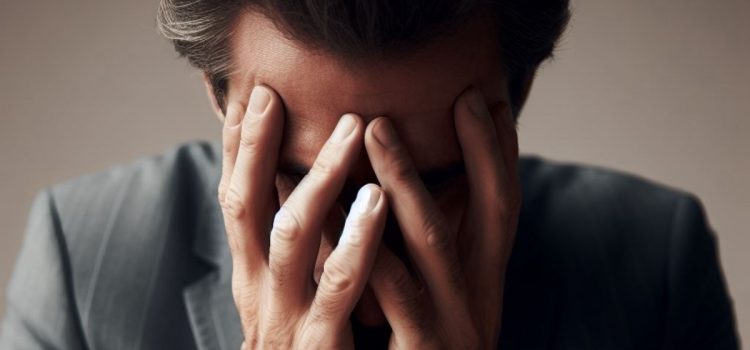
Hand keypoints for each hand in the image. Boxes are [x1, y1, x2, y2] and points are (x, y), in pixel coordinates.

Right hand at [218, 85, 388, 348]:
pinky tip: (377, 200)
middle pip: (248, 206)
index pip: (238, 201)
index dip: (238, 149)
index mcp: (254, 280)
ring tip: (349, 131)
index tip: (250, 97)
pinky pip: (338, 286)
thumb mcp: (288, 303)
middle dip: (257, 147)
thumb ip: (296, 258)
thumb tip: (304, 202)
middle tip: (276, 94)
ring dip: (318, 179)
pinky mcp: (320, 345)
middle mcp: (260, 293)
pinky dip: (355, 239)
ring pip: (291, 235)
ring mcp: (286, 317)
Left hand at [363, 87, 520, 348]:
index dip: (500, 155)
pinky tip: (334, 207)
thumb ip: (434, 262)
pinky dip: (359, 243)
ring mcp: (451, 325)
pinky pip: (386, 288)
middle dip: (469, 151)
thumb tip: (410, 202)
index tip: (486, 103)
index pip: (503, 209)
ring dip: (403, 180)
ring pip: (431, 241)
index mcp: (484, 286)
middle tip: (452, 96)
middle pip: (484, 214)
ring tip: (373, 130)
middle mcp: (477, 300)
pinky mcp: (420, 349)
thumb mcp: (444, 308)